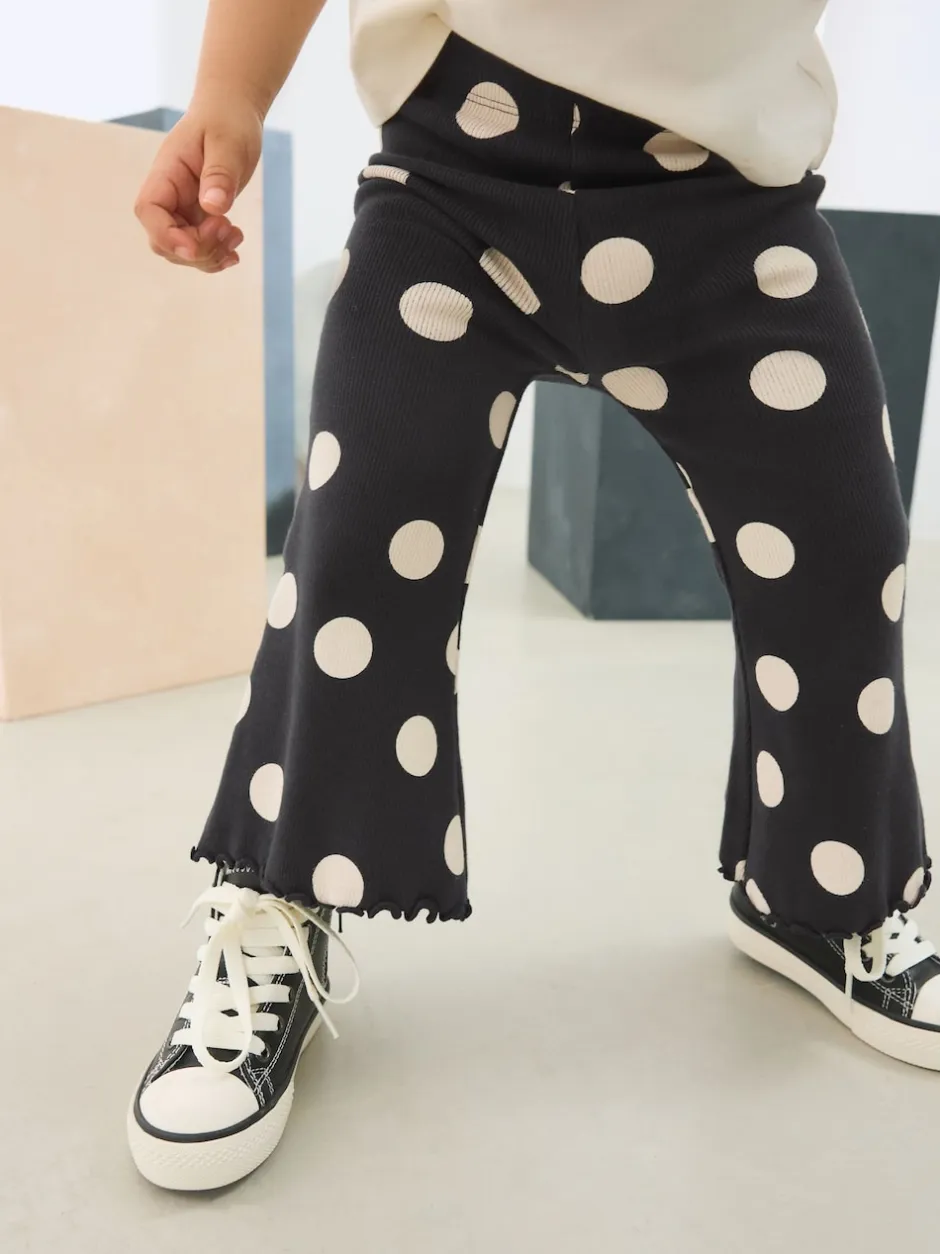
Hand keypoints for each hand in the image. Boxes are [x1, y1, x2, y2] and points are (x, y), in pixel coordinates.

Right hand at [133, 97, 262, 273]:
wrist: (232, 111)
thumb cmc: (227, 119)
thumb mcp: (228, 142)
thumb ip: (219, 174)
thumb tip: (212, 206)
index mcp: (167, 173)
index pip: (148, 211)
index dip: (166, 235)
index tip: (195, 246)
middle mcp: (169, 194)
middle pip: (163, 240)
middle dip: (196, 248)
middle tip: (228, 228)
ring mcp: (182, 208)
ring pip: (182, 250)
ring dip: (210, 255)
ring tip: (236, 235)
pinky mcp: (198, 215)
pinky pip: (200, 246)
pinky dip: (216, 255)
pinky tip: (235, 246)